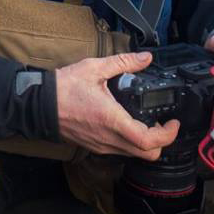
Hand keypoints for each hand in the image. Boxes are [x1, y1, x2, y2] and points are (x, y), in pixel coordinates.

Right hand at [53, 50, 187, 158]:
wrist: (39, 105)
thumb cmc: (64, 88)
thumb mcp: (95, 68)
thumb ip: (124, 62)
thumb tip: (145, 58)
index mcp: (112, 120)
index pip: (148, 141)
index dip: (167, 135)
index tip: (173, 123)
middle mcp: (109, 138)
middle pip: (147, 154)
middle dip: (162, 142)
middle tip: (165, 124)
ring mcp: (102, 146)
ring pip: (135, 155)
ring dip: (147, 143)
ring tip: (150, 123)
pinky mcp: (95, 147)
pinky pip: (121, 151)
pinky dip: (132, 143)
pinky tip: (130, 125)